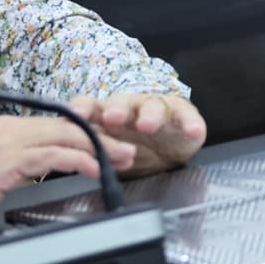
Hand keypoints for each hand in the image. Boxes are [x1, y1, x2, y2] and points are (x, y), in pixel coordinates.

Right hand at [0, 114, 134, 236]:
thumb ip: (23, 163)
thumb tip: (51, 167)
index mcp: (10, 129)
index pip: (59, 124)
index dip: (90, 132)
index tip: (112, 143)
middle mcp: (11, 130)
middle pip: (68, 127)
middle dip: (103, 137)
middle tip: (128, 150)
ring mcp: (9, 144)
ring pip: (65, 137)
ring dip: (99, 148)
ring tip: (121, 159)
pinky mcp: (7, 163)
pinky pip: (51, 157)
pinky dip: (78, 161)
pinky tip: (95, 170)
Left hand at [72, 92, 206, 176]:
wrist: (169, 148)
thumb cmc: (135, 145)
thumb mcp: (111, 150)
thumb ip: (94, 152)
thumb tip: (71, 161)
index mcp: (109, 114)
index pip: (91, 106)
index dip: (83, 109)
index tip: (76, 115)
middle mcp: (132, 107)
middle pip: (122, 102)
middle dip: (117, 109)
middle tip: (113, 118)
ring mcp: (158, 109)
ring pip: (153, 106)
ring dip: (149, 114)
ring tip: (147, 125)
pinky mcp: (183, 114)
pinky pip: (187, 116)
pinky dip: (190, 123)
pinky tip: (193, 131)